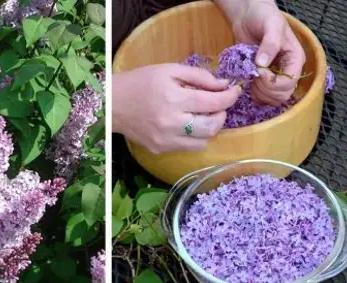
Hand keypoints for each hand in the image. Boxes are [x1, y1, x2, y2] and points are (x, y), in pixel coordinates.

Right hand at [112, 64, 241, 153]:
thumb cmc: (140, 82)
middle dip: (222, 114)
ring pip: (203, 141)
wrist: (112, 104)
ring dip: (209, 128)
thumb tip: (224, 85)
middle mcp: (171, 123)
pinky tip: (187, 125)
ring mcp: (165, 140)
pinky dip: (194, 137)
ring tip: (202, 115)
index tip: (234, 91)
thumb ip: (199, 76)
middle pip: (212, 127)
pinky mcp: (160, 149)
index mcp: (174, 99)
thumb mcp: (169, 70)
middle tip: (217, 105)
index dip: (230, 97)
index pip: (214, 103)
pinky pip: (188, 147)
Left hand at [217, 0, 305, 105]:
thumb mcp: (270, 25)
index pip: (289, 82)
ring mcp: (275, 76)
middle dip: (265, 90)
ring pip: (273, 99)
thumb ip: (270, 43)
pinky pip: (262, 97)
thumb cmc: (263, 17)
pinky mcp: (263, 80)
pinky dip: (254, 95)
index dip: (272, 82)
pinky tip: (247, 85)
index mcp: (295, 59)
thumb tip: (263, 63)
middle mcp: (287, 70)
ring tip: (250, 80)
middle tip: (253, 77)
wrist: (248, 17)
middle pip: (282, 95)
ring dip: (259, 94)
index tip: (259, 71)